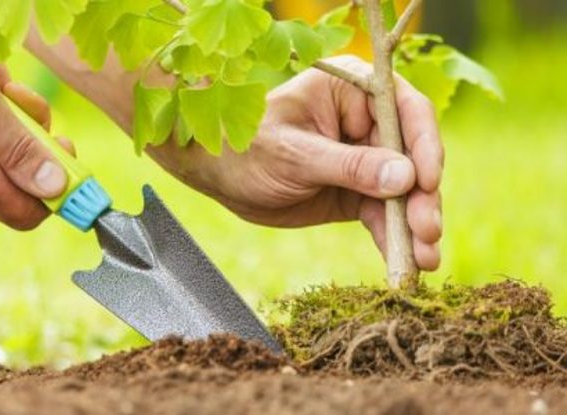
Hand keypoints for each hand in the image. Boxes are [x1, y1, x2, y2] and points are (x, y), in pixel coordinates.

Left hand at [152, 56, 442, 269]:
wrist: (219, 175)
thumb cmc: (247, 149)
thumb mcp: (294, 155)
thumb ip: (349, 166)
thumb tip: (406, 177)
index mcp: (352, 90)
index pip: (405, 111)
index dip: (424, 146)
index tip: (428, 182)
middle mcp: (367, 121)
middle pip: (413, 157)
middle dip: (422, 197)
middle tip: (427, 231)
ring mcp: (365, 159)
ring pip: (404, 192)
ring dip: (415, 225)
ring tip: (424, 258)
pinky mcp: (357, 193)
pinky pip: (383, 215)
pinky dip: (394, 238)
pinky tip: (407, 263)